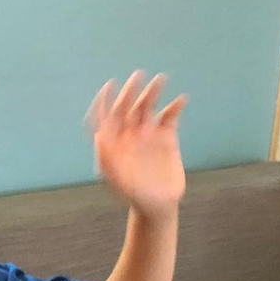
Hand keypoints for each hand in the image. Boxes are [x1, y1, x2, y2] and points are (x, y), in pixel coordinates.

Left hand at [86, 71, 187, 217]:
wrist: (158, 205)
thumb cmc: (133, 195)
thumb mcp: (117, 180)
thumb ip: (107, 160)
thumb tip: (99, 137)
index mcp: (113, 142)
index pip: (105, 116)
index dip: (105, 100)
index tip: (109, 85)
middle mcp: (128, 135)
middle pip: (127, 107)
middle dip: (130, 91)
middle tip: (138, 76)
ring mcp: (148, 135)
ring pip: (147, 108)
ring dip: (152, 93)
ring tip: (160, 79)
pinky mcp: (167, 138)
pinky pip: (169, 117)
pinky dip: (174, 107)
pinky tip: (180, 100)